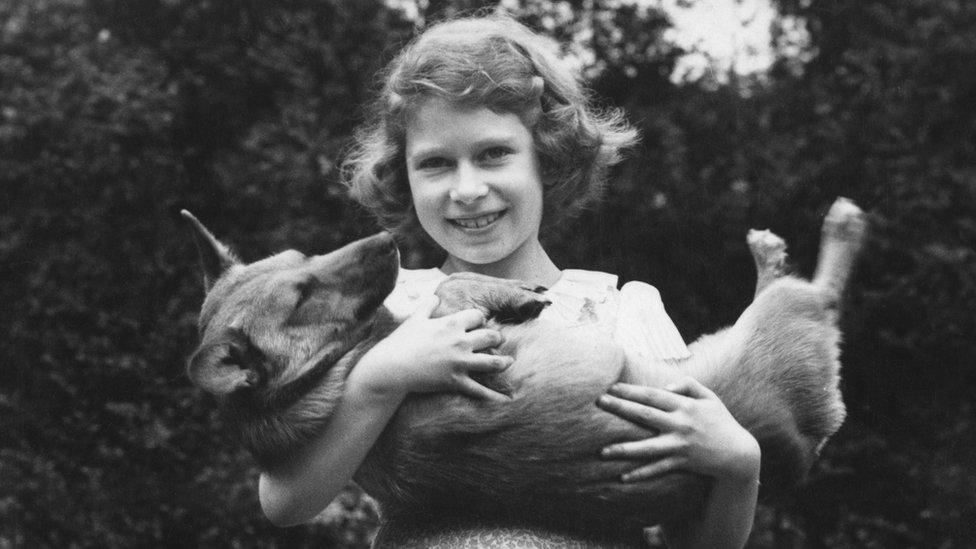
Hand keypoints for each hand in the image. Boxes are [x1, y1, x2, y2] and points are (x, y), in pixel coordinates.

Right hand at [355, 295, 512, 401]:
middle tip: (497, 341)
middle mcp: (461, 342)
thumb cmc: (401, 341)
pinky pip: (479, 390)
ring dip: (503, 362)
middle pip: (491, 337)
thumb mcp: (415, 318)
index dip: (480, 319)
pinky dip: (494, 397)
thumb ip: (427, 306)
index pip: (478, 316)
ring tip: (509, 362)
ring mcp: (460, 363)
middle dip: (497, 338)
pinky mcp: (456, 381)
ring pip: (493, 363)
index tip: (479, 323)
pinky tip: (507, 400)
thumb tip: (435, 297)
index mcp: (452, 324)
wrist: (391, 367)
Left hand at [597, 378, 759, 482]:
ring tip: (602, 451)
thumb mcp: (710, 397)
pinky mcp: (681, 462)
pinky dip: (641, 474)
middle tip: (598, 402)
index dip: (631, 390)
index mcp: (684, 405)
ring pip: (647, 447)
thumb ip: (688, 385)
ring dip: (623, 449)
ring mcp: (680, 445)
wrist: (739, 453)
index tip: (611, 387)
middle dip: (620, 408)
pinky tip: (622, 477)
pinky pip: (657, 469)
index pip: (652, 395)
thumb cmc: (721, 421)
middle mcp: (680, 424)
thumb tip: (664, 387)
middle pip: (644, 415)